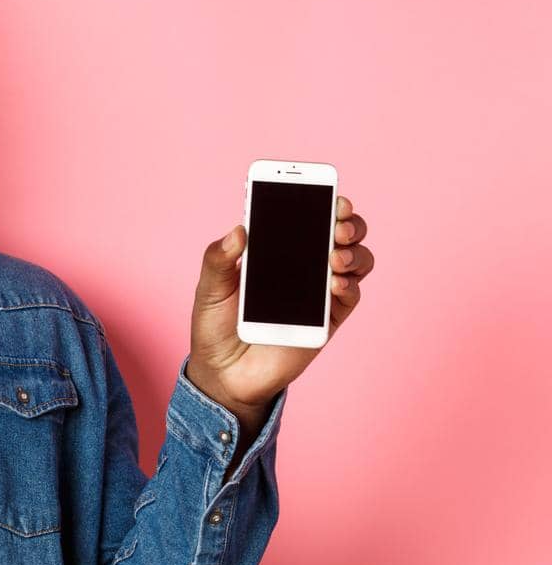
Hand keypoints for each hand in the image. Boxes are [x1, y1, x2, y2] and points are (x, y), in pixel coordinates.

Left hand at [187, 195, 373, 417]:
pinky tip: (336, 284)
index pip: (304, 216)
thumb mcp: (210, 289)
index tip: (327, 191)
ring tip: (335, 255)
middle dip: (347, 221)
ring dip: (354, 251)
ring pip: (355, 260)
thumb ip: (219, 259)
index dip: (321, 199)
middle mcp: (303, 265)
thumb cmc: (215, 326)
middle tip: (336, 223)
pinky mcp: (328, 319)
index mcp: (275, 250)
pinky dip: (349, 285)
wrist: (224, 374)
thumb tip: (239, 230)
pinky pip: (351, 296)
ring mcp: (319, 292)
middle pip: (341, 232)